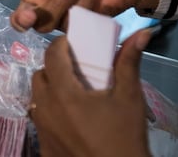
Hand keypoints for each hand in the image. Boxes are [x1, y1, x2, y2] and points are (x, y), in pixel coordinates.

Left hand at [29, 30, 151, 156]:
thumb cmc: (124, 136)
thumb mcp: (129, 97)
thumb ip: (128, 62)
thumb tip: (141, 33)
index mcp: (63, 93)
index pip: (51, 55)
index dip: (60, 44)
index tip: (73, 44)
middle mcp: (45, 108)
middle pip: (40, 75)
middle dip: (54, 67)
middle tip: (74, 70)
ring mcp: (40, 128)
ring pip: (36, 96)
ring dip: (49, 88)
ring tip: (70, 92)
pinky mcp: (41, 144)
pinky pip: (37, 118)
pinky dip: (48, 110)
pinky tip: (67, 116)